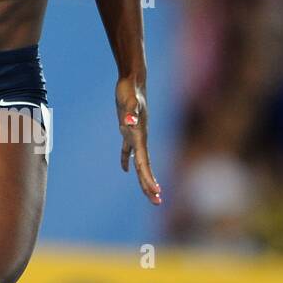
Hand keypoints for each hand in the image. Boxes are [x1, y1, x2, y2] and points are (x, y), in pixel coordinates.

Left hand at [116, 76, 161, 204]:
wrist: (133, 79)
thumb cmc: (130, 90)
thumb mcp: (128, 101)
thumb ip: (130, 111)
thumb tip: (130, 121)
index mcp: (140, 137)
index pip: (145, 163)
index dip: (149, 178)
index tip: (155, 193)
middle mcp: (140, 139)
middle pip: (145, 167)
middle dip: (150, 185)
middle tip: (157, 202)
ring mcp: (135, 135)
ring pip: (140, 161)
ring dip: (143, 176)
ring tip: (149, 192)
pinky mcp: (128, 130)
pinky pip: (128, 150)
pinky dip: (127, 160)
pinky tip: (125, 169)